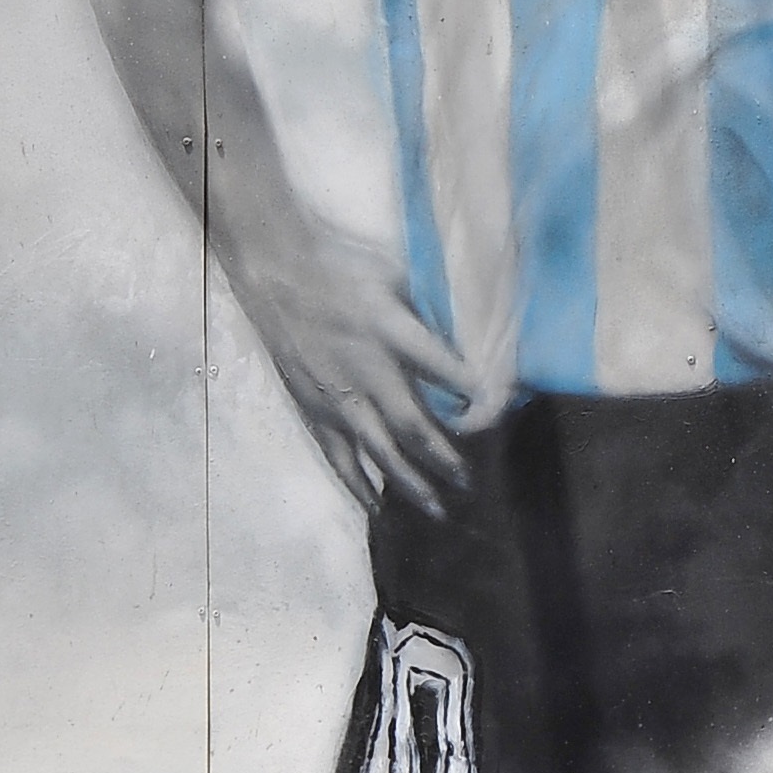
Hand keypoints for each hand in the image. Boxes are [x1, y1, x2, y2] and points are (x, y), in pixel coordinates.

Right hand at [226, 234, 469, 516]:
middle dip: (445, 458)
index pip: (445, 370)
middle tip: (470, 482)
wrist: (275, 269)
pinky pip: (338, 455)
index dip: (475, 395)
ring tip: (437, 509)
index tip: (497, 413)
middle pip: (413, 425)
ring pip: (378, 450)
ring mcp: (337, 394)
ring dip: (410, 483)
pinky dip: (357, 483)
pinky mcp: (313, 407)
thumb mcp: (395, 274)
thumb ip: (428, 312)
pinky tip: (376, 507)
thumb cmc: (341, 264)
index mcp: (391, 329)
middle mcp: (366, 369)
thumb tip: (467, 342)